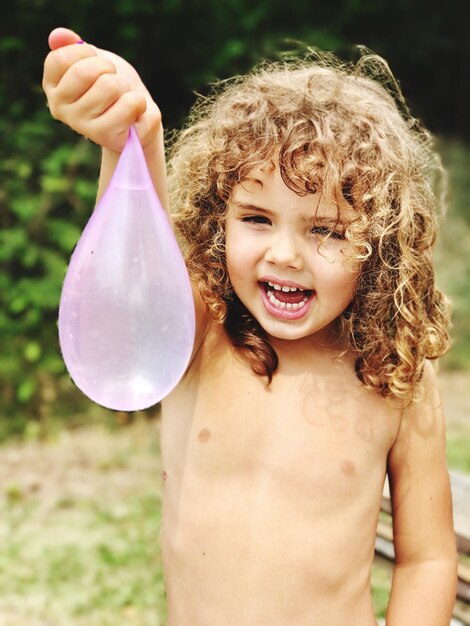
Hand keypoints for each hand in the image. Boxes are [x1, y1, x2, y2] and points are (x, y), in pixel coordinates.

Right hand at [42, 27, 160, 151]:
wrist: (136, 117)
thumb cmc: (112, 86)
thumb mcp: (93, 60)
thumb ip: (73, 46)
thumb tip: (58, 35)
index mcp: (53, 87)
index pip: (61, 58)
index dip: (86, 52)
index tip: (96, 60)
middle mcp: (61, 109)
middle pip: (86, 72)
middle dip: (108, 68)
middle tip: (113, 80)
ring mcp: (82, 126)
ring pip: (109, 86)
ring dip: (124, 86)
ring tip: (122, 97)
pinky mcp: (107, 137)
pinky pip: (129, 104)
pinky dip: (138, 101)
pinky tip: (134, 111)